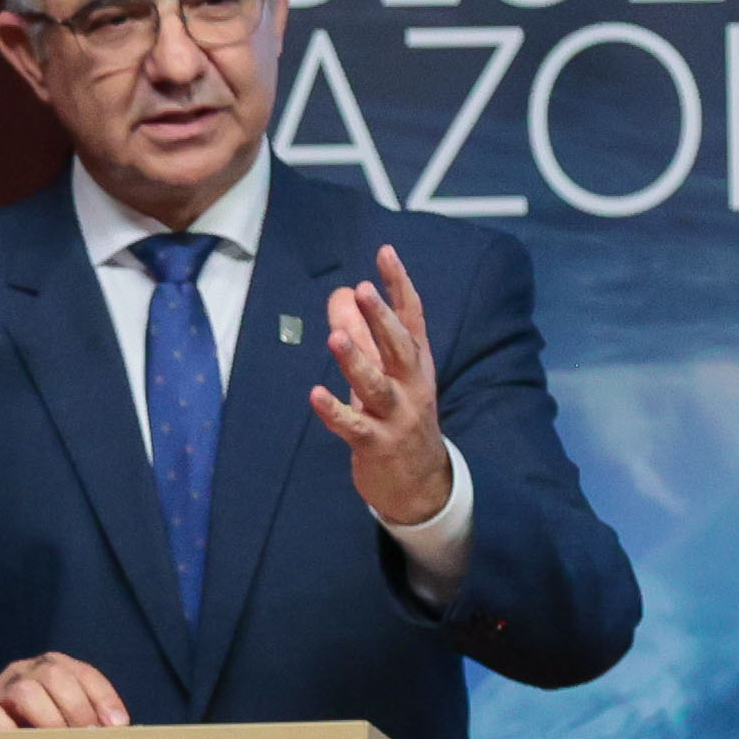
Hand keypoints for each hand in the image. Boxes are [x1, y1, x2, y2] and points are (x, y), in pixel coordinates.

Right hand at [0, 650, 131, 729]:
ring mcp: (1, 687)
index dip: (104, 698)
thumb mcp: (62, 714)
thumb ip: (88, 720)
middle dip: (77, 710)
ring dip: (49, 722)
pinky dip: (12, 734)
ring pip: (27, 692)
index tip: (118, 726)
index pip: (84, 674)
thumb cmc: (34, 725)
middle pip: (55, 675)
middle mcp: (27, 670)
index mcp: (53, 666)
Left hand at [311, 244, 455, 527]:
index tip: (385, 253)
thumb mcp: (387, 374)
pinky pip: (354, 426)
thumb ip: (364, 335)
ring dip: (356, 360)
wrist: (423, 485)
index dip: (399, 285)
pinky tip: (315, 394)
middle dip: (382, 318)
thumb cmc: (400, 418)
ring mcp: (397, 418)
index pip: (412, 318)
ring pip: (377, 386)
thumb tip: (341, 293)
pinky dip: (334, 411)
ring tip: (336, 336)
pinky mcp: (377, 446)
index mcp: (416, 365)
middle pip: (399, 348)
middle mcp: (412, 387)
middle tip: (362, 290)